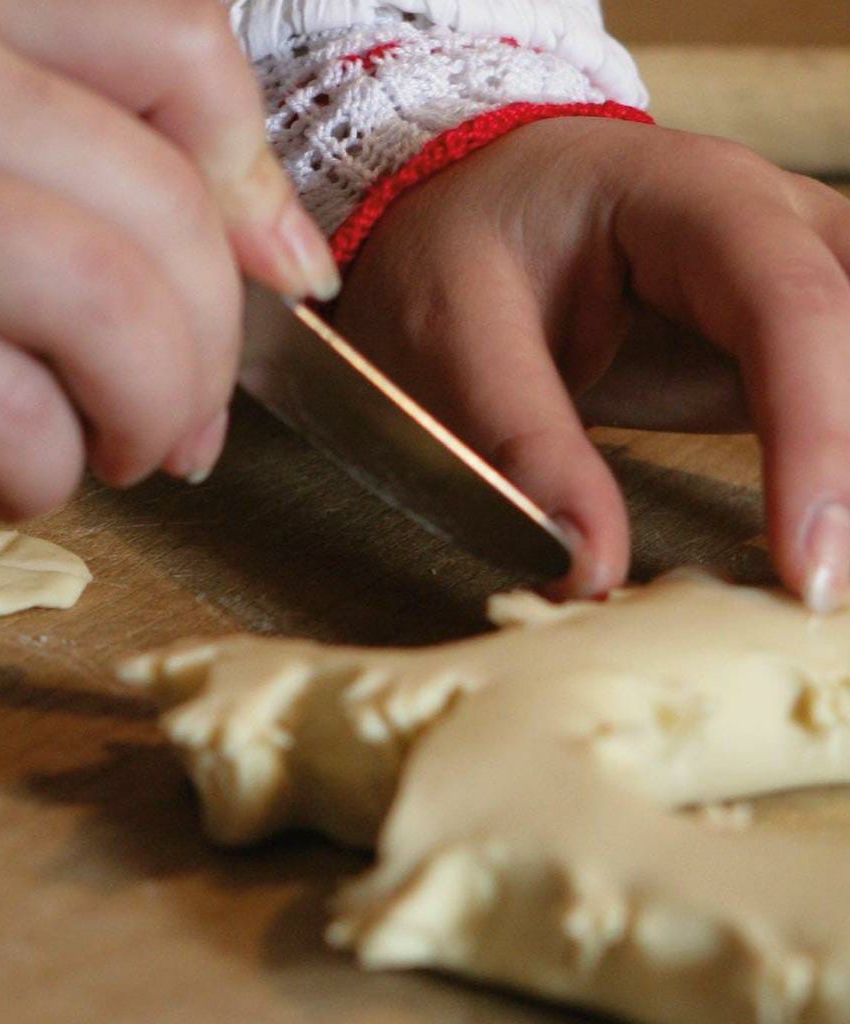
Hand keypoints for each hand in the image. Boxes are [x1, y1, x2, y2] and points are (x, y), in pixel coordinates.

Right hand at [0, 0, 339, 516]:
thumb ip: (78, 143)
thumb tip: (277, 252)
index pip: (178, 42)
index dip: (252, 182)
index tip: (276, 274)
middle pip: (168, 208)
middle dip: (213, 348)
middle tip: (191, 417)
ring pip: (116, 313)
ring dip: (155, 412)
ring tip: (129, 452)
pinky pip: (18, 415)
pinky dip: (54, 473)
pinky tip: (26, 478)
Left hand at [331, 118, 849, 609]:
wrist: (471, 205)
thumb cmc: (454, 247)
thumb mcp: (456, 337)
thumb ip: (526, 445)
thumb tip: (592, 570)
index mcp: (694, 198)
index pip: (792, 308)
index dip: (817, 440)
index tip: (810, 566)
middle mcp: (773, 224)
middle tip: (829, 584)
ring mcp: (790, 277)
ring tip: (829, 569)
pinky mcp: (778, 339)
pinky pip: (839, 394)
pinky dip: (837, 465)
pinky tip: (823, 536)